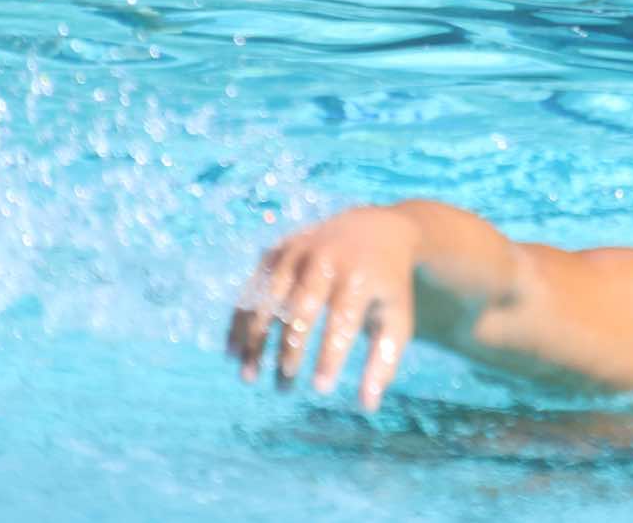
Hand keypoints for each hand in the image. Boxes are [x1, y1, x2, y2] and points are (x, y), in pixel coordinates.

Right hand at [226, 206, 419, 411]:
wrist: (378, 227)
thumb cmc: (387, 284)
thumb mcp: (397, 315)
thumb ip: (385, 359)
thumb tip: (367, 405)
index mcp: (359, 276)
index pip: (341, 322)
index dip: (329, 357)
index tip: (320, 389)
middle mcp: (326, 260)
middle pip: (299, 311)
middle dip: (289, 352)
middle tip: (284, 388)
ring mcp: (298, 251)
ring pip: (268, 299)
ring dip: (255, 340)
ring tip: (250, 377)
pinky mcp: (279, 249)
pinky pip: (253, 287)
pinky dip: (241, 319)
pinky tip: (235, 352)